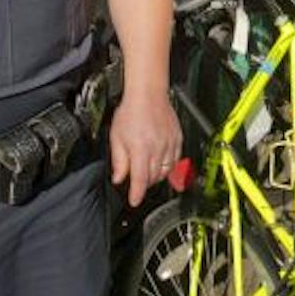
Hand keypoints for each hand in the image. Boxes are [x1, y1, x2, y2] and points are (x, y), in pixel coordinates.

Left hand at [108, 88, 181, 207]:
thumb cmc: (131, 111)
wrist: (148, 94)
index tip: (134, 201)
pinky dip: (167, 165)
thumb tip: (119, 178)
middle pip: (153, 178)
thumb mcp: (116, 137)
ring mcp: (170, 144)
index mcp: (141, 149)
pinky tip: (160, 161)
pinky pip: (175, 160)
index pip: (140, 180)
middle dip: (144, 183)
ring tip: (147, 169)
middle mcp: (157, 148)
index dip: (137, 194)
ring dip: (156, 175)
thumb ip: (118, 161)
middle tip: (136, 179)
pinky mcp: (178, 139)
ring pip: (166, 171)